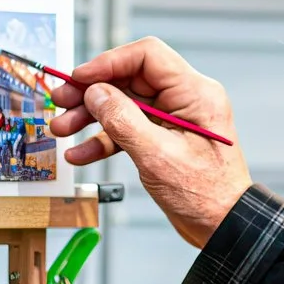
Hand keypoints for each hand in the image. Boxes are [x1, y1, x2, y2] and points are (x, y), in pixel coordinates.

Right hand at [48, 37, 251, 247]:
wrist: (222, 226)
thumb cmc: (205, 194)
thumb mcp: (157, 155)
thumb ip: (122, 120)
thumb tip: (95, 93)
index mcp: (194, 93)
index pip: (147, 56)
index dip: (109, 62)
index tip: (79, 77)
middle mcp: (185, 100)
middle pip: (129, 80)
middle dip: (91, 92)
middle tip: (61, 102)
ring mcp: (173, 119)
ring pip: (124, 105)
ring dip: (91, 117)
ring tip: (61, 129)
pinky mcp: (163, 138)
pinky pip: (128, 129)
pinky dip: (103, 140)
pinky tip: (80, 153)